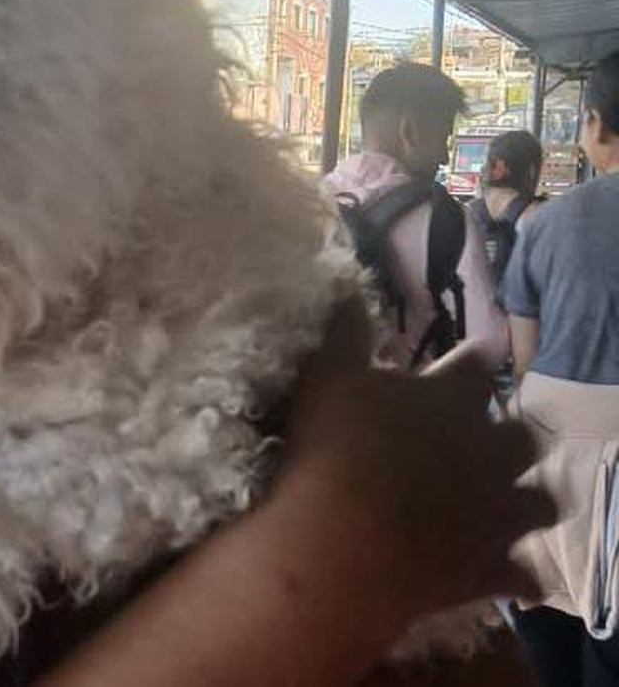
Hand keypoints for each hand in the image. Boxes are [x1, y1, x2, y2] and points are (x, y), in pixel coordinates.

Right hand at [277, 299, 556, 621]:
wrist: (339, 542)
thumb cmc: (331, 449)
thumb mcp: (326, 377)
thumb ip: (345, 334)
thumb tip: (351, 289)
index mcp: (451, 399)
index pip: (476, 363)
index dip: (467, 362)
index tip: (457, 362)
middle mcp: (488, 452)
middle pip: (523, 438)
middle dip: (509, 437)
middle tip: (480, 442)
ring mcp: (496, 513)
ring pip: (540, 504)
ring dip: (527, 502)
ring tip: (504, 506)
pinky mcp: (490, 568)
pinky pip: (524, 576)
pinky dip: (518, 574)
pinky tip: (507, 575)